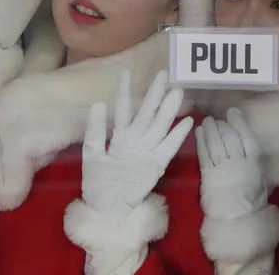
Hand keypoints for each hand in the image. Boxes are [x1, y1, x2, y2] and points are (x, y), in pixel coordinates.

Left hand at [82, 70, 192, 214]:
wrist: (108, 208)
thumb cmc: (97, 183)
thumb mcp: (92, 155)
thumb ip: (96, 131)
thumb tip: (99, 103)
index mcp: (119, 136)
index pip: (123, 108)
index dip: (124, 90)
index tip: (125, 71)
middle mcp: (135, 140)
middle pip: (146, 112)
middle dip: (155, 94)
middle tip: (163, 73)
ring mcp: (147, 151)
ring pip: (159, 126)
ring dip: (168, 110)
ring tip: (177, 91)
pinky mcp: (156, 165)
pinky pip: (169, 147)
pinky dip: (178, 135)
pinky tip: (187, 121)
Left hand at [196, 109, 267, 219]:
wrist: (239, 221)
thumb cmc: (252, 201)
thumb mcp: (260, 179)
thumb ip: (253, 162)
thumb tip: (249, 143)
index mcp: (254, 164)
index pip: (246, 138)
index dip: (239, 123)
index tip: (232, 112)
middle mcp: (239, 163)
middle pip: (229, 138)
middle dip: (221, 125)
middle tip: (215, 118)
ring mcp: (223, 169)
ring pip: (215, 144)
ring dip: (210, 130)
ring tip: (206, 122)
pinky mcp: (208, 175)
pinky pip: (204, 154)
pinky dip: (200, 141)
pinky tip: (198, 132)